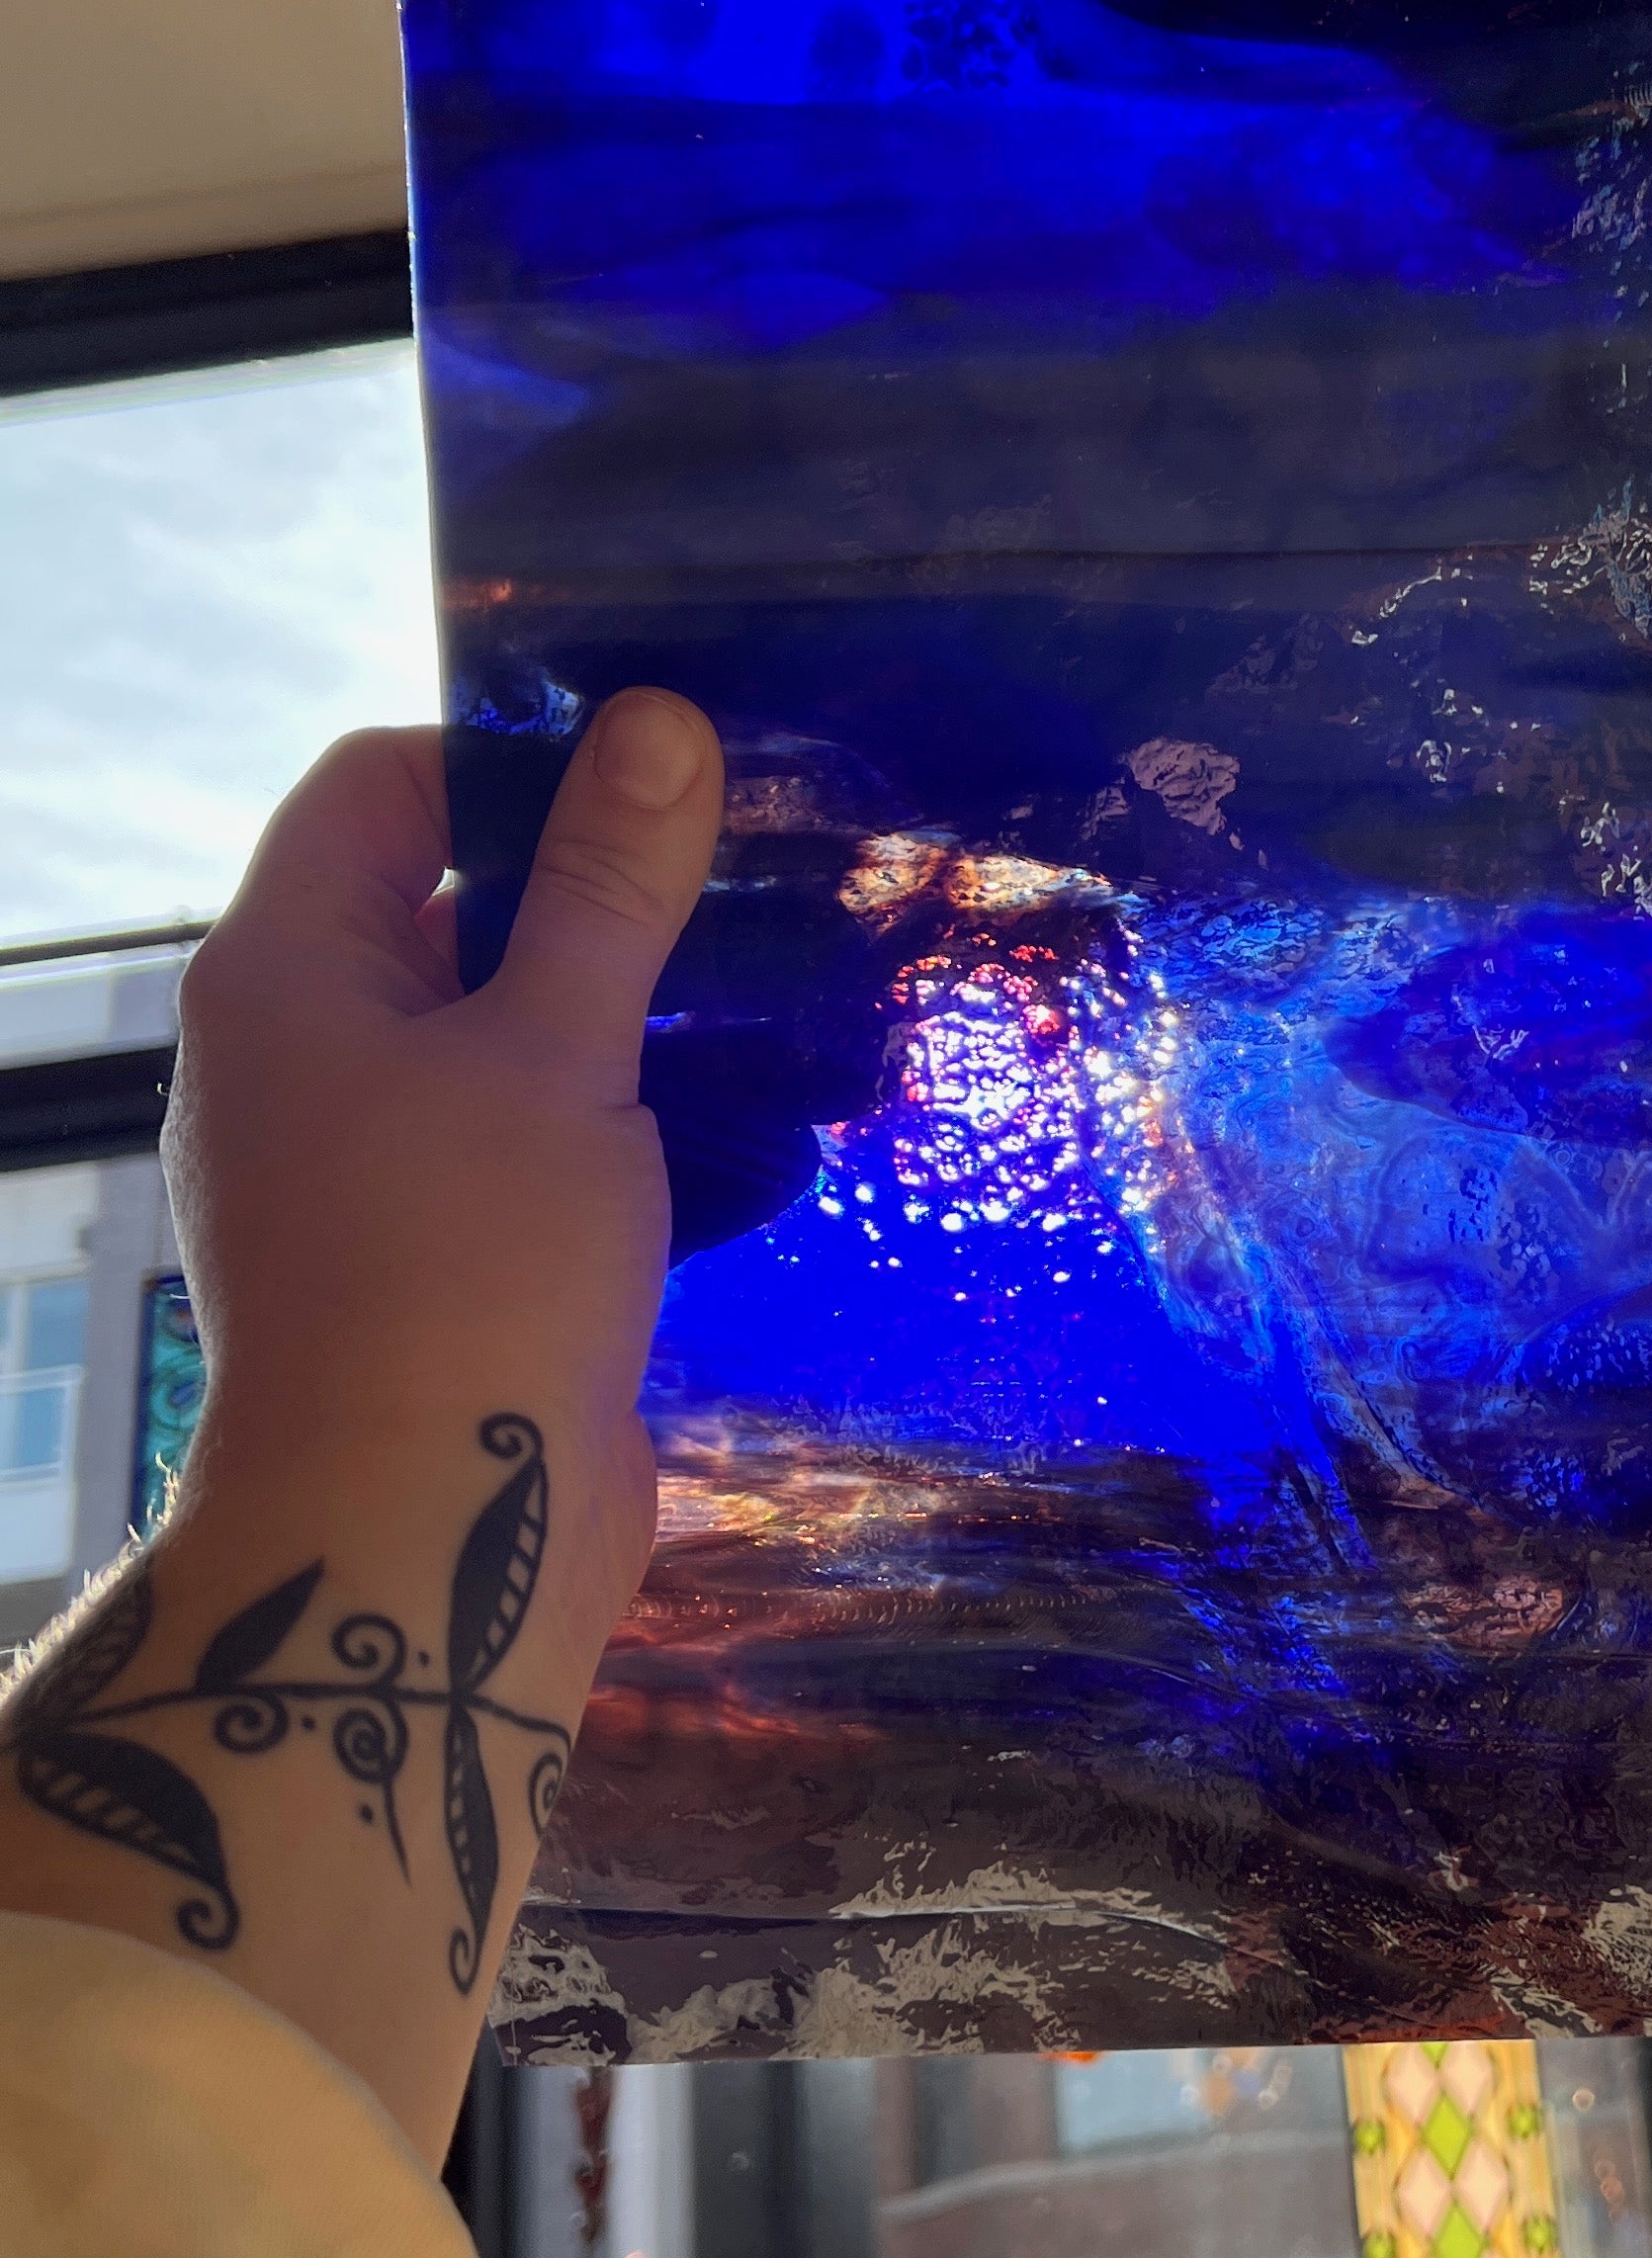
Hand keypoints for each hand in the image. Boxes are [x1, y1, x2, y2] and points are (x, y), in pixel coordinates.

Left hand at [167, 696, 724, 1666]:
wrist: (419, 1536)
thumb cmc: (468, 1269)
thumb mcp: (557, 1051)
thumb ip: (610, 887)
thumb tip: (657, 721)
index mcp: (286, 971)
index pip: (378, 787)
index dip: (509, 759)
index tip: (659, 785)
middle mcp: (297, 1053)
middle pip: (441, 906)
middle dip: (588, 889)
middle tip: (744, 877)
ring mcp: (357, 1164)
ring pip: (490, 1033)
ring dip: (613, 1012)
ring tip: (760, 996)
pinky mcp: (429, 1258)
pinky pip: (514, 1142)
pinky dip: (605, 1118)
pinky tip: (728, 1128)